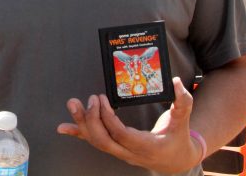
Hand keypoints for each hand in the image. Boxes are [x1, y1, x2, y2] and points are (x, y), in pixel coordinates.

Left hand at [56, 77, 202, 172]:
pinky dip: (77, 133)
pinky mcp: (114, 148)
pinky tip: (62, 128)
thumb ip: (183, 102)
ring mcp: (119, 152)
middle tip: (91, 98)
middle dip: (92, 120)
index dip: (108, 118)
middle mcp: (129, 152)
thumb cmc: (178, 139)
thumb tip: (177, 83)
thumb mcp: (183, 122)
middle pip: (104, 140)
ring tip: (72, 103)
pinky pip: (93, 141)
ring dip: (81, 123)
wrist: (174, 161)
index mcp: (146, 146)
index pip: (121, 134)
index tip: (102, 99)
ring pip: (96, 141)